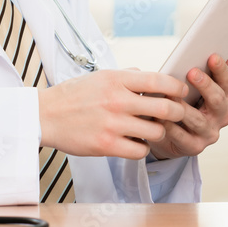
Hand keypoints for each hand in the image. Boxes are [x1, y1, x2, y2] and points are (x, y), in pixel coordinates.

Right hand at [38, 69, 186, 158]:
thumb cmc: (73, 95)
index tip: (182, 91)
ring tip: (153, 129)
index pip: (158, 80)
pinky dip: (143, 148)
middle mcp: (116, 100)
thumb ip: (127, 76)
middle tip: (177, 113)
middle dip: (177, 111)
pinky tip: (137, 142)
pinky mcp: (106, 146)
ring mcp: (112, 124)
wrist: (45, 115)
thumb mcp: (100, 76)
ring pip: (155, 131)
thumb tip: (150, 76)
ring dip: (159, 132)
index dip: (176, 86)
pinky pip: (140, 151)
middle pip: (164, 107)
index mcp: (116, 79)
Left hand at [148, 49, 227, 160]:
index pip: (227, 82)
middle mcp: (221, 116)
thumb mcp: (199, 86)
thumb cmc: (186, 102)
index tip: (212, 56)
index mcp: (225, 98)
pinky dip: (171, 126)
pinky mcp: (194, 148)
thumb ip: (212, 69)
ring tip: (171, 95)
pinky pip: (182, 137)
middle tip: (192, 71)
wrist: (174, 135)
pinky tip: (160, 117)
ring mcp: (209, 134)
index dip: (221, 69)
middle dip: (205, 85)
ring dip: (184, 107)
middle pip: (217, 100)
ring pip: (198, 119)